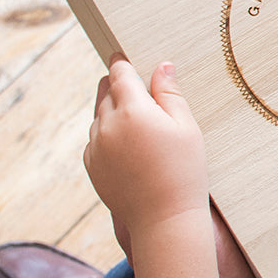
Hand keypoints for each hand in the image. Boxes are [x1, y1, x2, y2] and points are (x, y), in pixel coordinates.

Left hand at [84, 55, 208, 236]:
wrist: (164, 219)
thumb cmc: (183, 171)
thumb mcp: (186, 127)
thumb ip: (170, 93)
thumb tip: (161, 66)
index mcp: (132, 109)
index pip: (119, 73)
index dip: (122, 62)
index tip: (124, 58)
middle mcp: (107, 124)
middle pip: (104, 90)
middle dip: (117, 85)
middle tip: (135, 89)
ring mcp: (95, 146)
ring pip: (99, 115)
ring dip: (113, 111)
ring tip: (139, 124)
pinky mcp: (91, 165)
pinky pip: (95, 140)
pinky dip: (108, 135)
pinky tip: (130, 147)